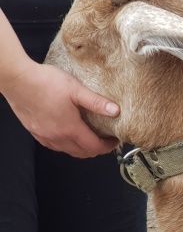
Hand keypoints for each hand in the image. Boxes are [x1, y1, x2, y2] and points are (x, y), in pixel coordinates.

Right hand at [2, 60, 118, 157]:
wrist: (17, 79)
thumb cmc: (45, 82)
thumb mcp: (76, 89)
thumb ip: (96, 102)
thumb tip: (116, 111)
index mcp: (70, 129)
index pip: (94, 147)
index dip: (107, 146)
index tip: (114, 140)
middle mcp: (57, 137)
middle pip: (82, 153)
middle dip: (96, 149)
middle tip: (104, 139)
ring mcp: (44, 136)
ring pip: (67, 151)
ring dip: (81, 148)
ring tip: (88, 137)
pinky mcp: (34, 132)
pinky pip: (53, 146)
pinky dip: (65, 145)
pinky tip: (67, 135)